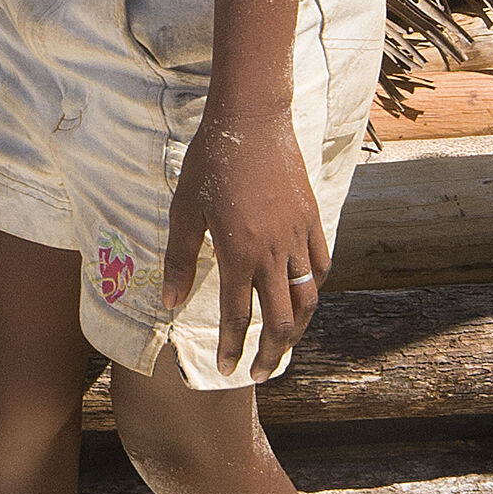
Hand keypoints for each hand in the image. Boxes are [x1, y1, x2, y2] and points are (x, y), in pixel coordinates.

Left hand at [162, 106, 327, 383]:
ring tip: (284, 347)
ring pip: (308, 299)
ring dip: (297, 330)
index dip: (233, 347)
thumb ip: (180, 259)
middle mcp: (274, 252)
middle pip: (281, 320)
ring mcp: (298, 237)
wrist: (252, 119)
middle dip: (270, 354)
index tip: (227, 370)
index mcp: (239, 252)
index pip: (239, 316)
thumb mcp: (185, 209)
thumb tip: (171, 304)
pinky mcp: (313, 219)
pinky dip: (314, 289)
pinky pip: (321, 267)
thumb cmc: (211, 161)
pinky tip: (303, 298)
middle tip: (258, 374)